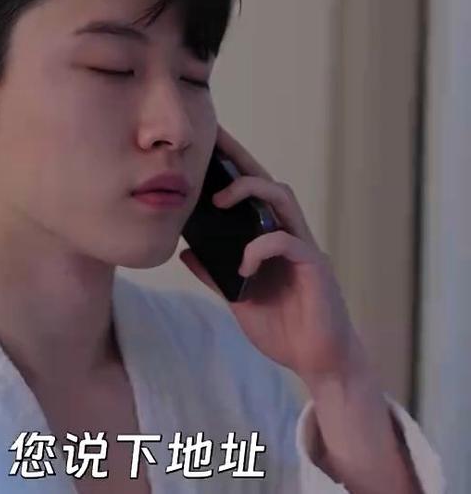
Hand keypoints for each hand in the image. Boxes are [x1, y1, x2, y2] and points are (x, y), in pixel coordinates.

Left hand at [179, 123, 363, 384]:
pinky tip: (243, 267)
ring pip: (283, 199)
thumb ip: (215, 274)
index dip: (232, 167)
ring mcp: (303, 248)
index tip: (207, 146)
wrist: (317, 360)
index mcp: (270, 239)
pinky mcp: (314, 267)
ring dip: (250, 192)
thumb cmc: (283, 326)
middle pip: (268, 182)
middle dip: (240, 160)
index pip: (252, 194)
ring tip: (219, 202)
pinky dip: (260, 248)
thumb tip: (186, 250)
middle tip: (210, 144)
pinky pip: (287, 242)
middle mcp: (289, 235)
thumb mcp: (237, 298)